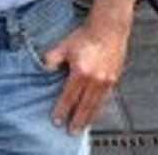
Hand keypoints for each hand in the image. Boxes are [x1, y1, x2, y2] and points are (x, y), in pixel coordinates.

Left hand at [41, 16, 128, 133]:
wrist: (109, 27)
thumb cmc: (87, 35)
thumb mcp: (64, 45)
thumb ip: (52, 58)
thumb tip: (44, 68)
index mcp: (81, 72)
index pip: (69, 97)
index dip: (62, 110)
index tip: (57, 119)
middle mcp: (95, 79)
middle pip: (84, 106)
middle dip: (77, 120)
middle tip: (71, 130)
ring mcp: (106, 80)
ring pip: (97, 105)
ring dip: (89, 118)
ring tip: (83, 126)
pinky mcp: (114, 79)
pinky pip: (106, 98)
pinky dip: (99, 107)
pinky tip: (95, 111)